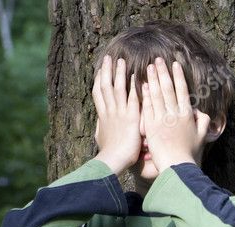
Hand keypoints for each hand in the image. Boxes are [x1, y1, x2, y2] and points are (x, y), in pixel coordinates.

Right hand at [92, 55, 140, 174]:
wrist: (113, 160)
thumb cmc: (109, 154)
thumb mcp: (101, 138)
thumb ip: (101, 129)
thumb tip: (99, 126)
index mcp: (102, 115)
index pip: (98, 93)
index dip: (98, 80)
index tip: (99, 70)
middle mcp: (109, 111)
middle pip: (105, 85)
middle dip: (106, 71)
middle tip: (108, 58)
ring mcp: (119, 113)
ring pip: (117, 88)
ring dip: (119, 73)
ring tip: (121, 61)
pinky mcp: (130, 118)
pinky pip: (132, 98)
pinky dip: (133, 87)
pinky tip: (136, 77)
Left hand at [141, 57, 211, 171]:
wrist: (177, 166)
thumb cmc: (190, 154)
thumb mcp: (201, 137)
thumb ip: (203, 122)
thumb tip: (202, 113)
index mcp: (188, 115)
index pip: (182, 90)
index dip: (178, 76)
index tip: (174, 65)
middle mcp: (175, 114)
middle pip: (168, 88)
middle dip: (163, 72)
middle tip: (158, 59)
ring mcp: (162, 119)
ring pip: (157, 94)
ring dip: (153, 79)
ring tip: (149, 67)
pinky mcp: (152, 126)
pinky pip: (148, 107)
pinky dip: (146, 95)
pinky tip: (143, 85)